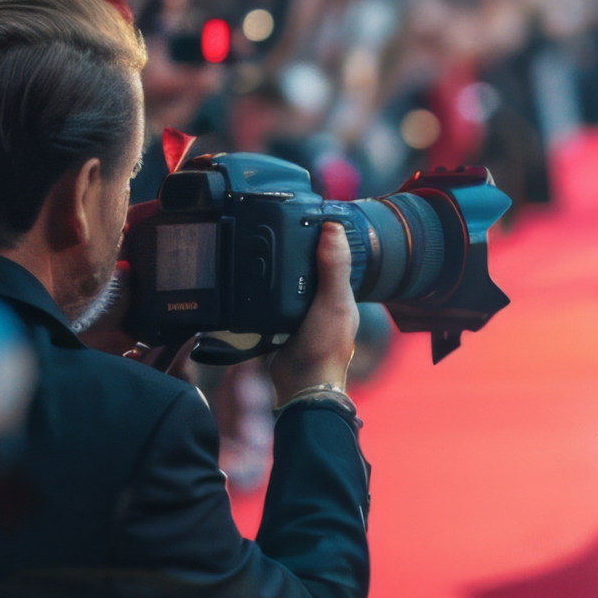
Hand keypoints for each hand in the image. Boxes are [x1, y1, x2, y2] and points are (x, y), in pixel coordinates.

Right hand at [267, 222, 358, 404]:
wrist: (301, 386)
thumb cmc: (324, 348)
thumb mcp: (332, 303)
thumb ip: (333, 268)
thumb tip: (333, 228)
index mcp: (341, 292)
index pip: (334, 253)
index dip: (323, 233)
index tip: (305, 211)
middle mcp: (324, 299)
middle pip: (310, 264)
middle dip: (297, 246)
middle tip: (277, 222)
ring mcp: (303, 312)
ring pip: (292, 280)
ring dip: (281, 265)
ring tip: (265, 241)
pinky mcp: (283, 323)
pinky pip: (275, 298)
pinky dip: (267, 286)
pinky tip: (256, 275)